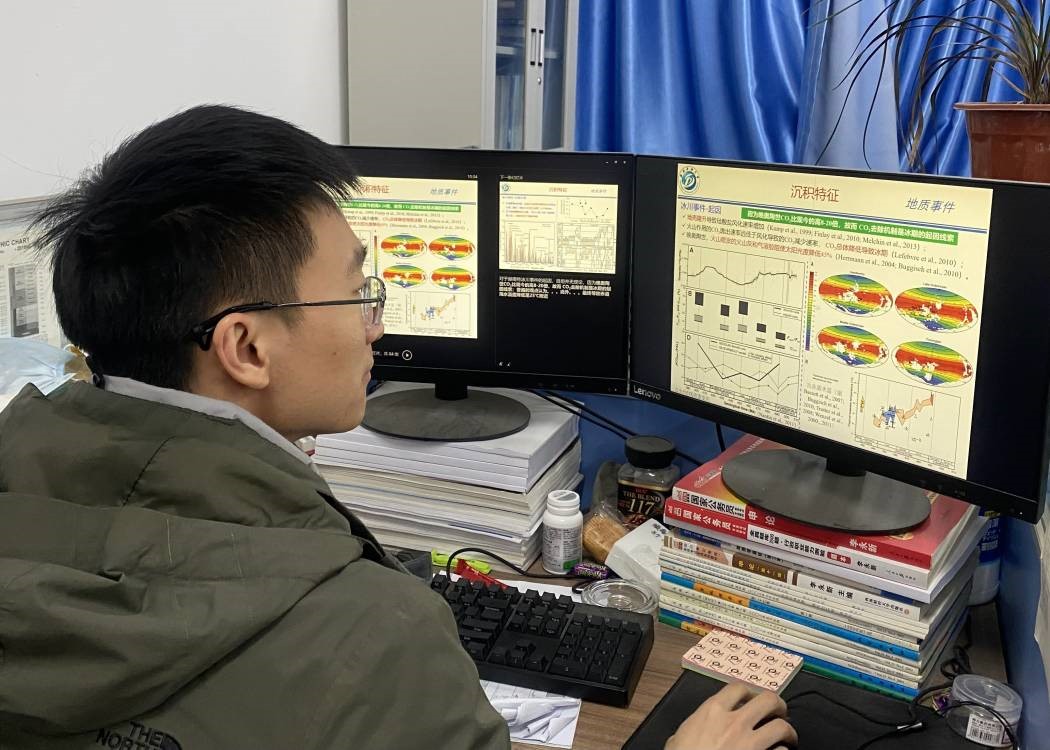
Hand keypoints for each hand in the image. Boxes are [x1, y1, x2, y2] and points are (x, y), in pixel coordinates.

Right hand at [665, 683, 796, 749]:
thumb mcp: (678, 738)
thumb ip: (694, 724)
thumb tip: (697, 725)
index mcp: (713, 711)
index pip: (739, 687)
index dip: (749, 692)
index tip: (752, 699)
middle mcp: (735, 722)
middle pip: (768, 699)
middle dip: (777, 705)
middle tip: (777, 713)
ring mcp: (750, 742)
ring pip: (782, 726)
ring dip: (787, 731)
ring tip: (786, 737)